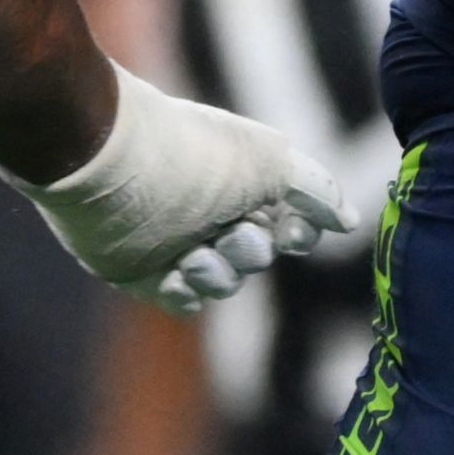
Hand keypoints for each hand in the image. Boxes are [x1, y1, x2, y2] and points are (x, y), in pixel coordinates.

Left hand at [17, 69, 354, 311]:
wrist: (104, 160)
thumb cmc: (191, 153)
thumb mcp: (269, 159)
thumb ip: (317, 190)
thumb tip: (349, 223)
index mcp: (242, 179)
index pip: (290, 220)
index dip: (300, 233)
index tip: (295, 233)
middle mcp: (210, 210)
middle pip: (259, 255)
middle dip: (252, 249)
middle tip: (231, 233)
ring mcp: (174, 242)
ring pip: (223, 282)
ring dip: (219, 273)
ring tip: (194, 256)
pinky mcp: (139, 270)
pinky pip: (182, 300)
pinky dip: (187, 293)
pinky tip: (178, 274)